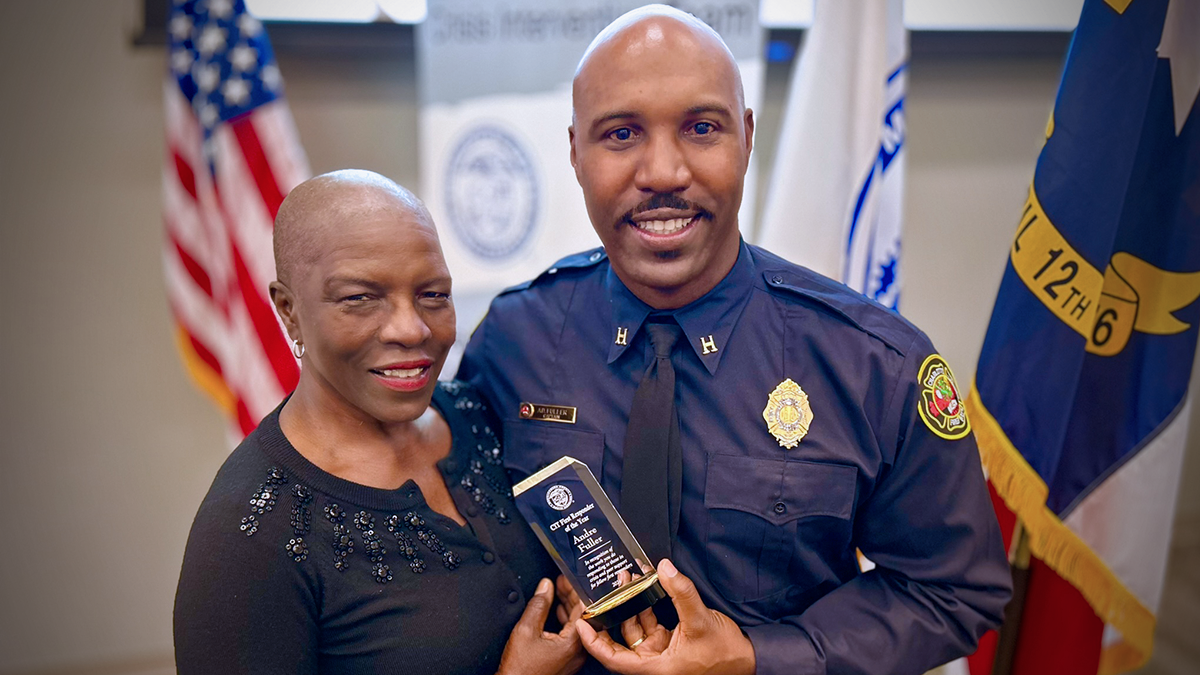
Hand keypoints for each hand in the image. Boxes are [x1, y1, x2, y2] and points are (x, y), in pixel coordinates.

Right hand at [497, 578, 585, 674]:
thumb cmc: (520, 670)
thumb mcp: (525, 630)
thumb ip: (538, 605)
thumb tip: (545, 587)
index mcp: (573, 643)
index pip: (582, 608)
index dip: (575, 589)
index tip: (567, 578)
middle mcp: (579, 651)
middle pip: (582, 615)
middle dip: (571, 596)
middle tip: (561, 582)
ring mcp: (574, 657)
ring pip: (577, 625)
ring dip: (568, 607)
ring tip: (558, 592)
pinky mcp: (568, 661)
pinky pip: (572, 635)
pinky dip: (566, 621)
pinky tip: (557, 612)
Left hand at [576, 559, 755, 674]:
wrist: (748, 661)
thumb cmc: (725, 653)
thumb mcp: (701, 620)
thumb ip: (681, 592)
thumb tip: (665, 567)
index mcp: (655, 668)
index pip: (613, 659)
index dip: (593, 641)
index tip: (581, 622)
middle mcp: (654, 664)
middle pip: (620, 643)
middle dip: (611, 615)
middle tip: (601, 593)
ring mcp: (661, 655)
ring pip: (635, 630)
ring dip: (629, 605)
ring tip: (626, 579)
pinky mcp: (670, 645)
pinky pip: (650, 626)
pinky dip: (645, 607)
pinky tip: (645, 587)